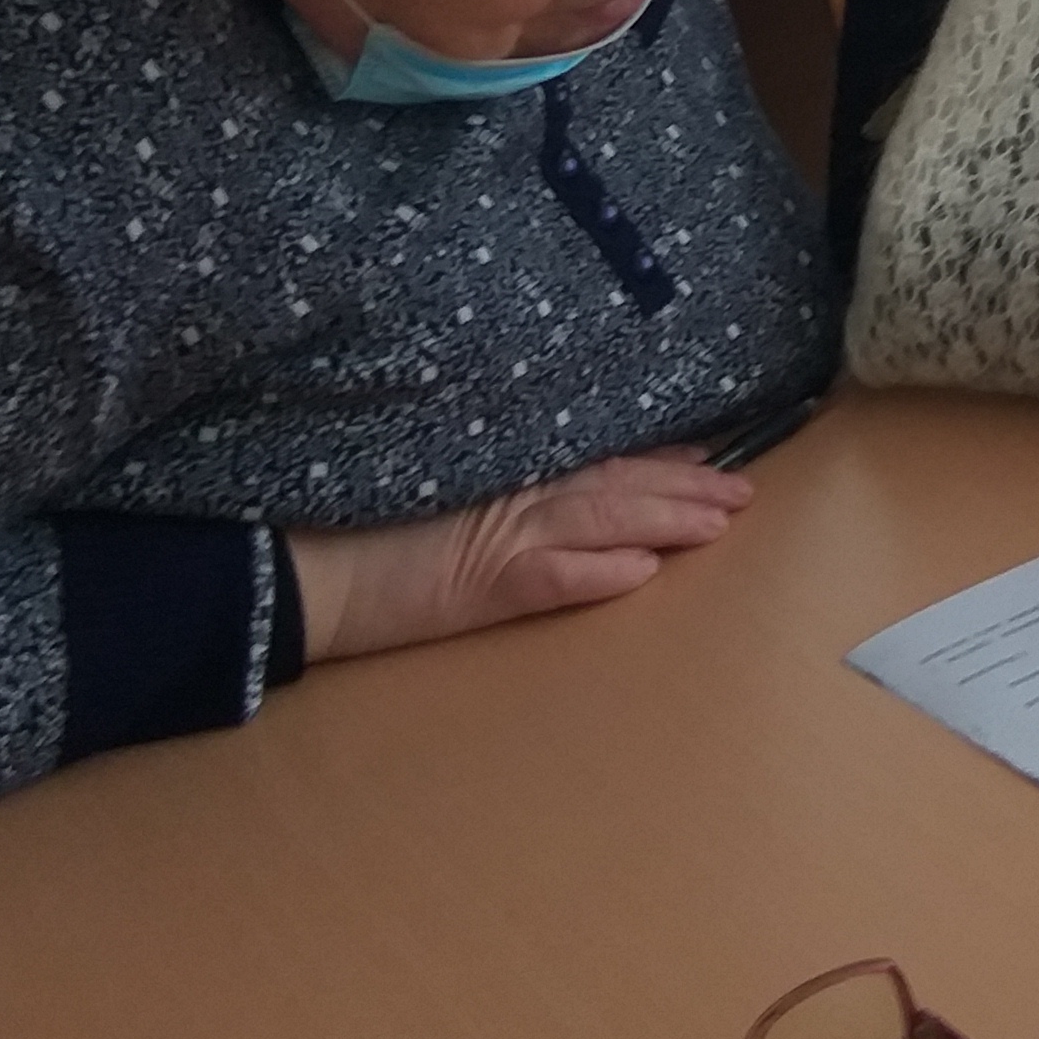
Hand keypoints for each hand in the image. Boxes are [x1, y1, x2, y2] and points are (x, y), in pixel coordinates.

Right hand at [284, 446, 753, 664]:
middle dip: (684, 488)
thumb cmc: (355, 524)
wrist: (296, 562)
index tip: (707, 454)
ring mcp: (498, 535)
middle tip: (742, 490)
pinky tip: (643, 572)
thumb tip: (563, 496)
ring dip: (665, 520)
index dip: (657, 459)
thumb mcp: (436, 491)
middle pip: (615, 484)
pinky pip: (552, 576)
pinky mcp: (480, 584)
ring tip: (720, 521)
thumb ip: (494, 488)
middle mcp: (510, 494)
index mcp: (501, 470)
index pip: (596, 459)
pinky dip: (599, 571)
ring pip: (602, 519)